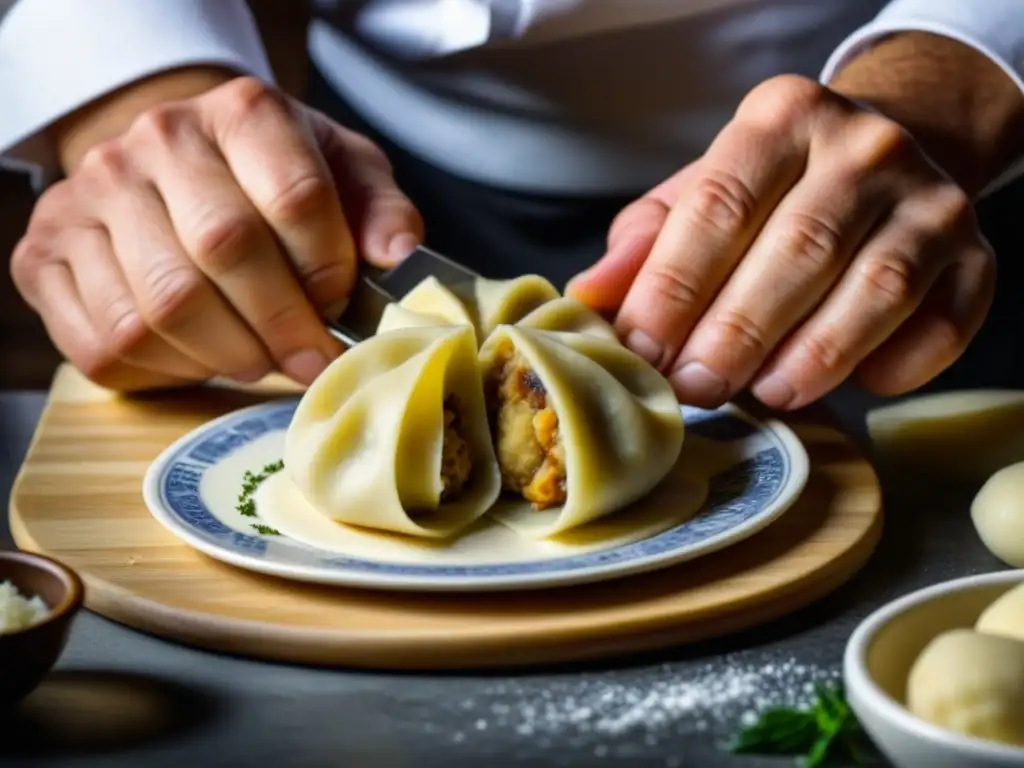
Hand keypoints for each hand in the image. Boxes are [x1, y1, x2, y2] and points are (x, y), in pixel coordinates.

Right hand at [11, 76, 422, 390]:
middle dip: (284, 326)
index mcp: (242, 111)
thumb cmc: (271, 179)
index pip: (296, 197)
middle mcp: (157, 140)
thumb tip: (399, 256)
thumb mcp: (342, 175)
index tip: (341, 308)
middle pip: (225, 251)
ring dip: (229, 356)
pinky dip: (167, 371)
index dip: (329, 271)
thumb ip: (379, 210)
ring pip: (162, 307)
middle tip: (311, 360)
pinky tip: (201, 356)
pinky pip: (108, 344)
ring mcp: (90, 195)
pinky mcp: (44, 255)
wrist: (175, 167)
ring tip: (261, 360)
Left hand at [567, 75, 995, 409]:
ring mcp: (929, 198)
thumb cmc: (773, 193)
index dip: (673, 289)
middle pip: (796, 250)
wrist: (885, 160)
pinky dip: (899, 363)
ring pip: (875, 288)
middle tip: (694, 389)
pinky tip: (856, 385)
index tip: (640, 352)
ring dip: (814, 357)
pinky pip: (945, 320)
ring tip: (764, 395)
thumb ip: (646, 244)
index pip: (717, 207)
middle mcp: (863, 146)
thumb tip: (590, 298)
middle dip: (734, 333)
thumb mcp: (699, 196)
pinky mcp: (977, 253)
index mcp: (780, 119)